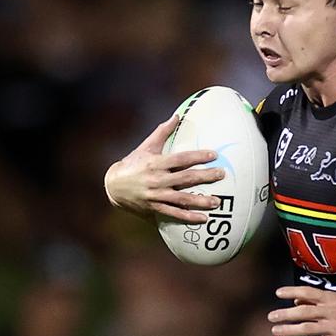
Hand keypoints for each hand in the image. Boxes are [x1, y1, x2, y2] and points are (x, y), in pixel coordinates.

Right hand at [104, 115, 224, 222]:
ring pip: (182, 199)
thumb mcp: (146, 147)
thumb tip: (177, 116)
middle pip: (185, 178)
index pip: (180, 159)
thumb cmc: (133, 163)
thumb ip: (162, 132)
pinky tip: (203, 219)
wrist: (113, 186)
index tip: (213, 155)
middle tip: (222, 175)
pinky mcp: (155, 208)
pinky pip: (174, 213)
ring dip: (201, 201)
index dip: (197, 156)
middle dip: (205, 176)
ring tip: (217, 201)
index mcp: (156, 163)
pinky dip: (189, 217)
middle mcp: (157, 180)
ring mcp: (156, 195)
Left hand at [268, 286, 335, 335]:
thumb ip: (316, 302)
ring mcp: (334, 329)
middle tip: (271, 316)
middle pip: (305, 312)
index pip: (310, 292)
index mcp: (333, 300)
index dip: (293, 291)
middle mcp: (333, 313)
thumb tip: (295, 301)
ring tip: (275, 330)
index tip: (278, 293)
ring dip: (289, 330)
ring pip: (307, 328)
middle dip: (286, 314)